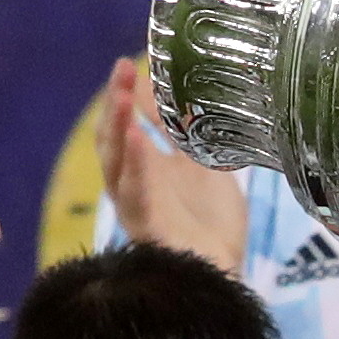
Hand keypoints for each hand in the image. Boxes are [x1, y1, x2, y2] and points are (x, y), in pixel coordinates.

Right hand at [95, 54, 251, 273]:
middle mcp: (134, 185)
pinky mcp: (150, 228)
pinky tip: (137, 141)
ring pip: (116, 164)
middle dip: (116, 104)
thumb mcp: (207, 167)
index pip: (125, 126)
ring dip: (119, 128)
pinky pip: (137, 195)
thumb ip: (192, 137)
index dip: (125, 97)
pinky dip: (136, 166)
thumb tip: (188, 97)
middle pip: (113, 139)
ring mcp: (138, 206)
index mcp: (146, 169)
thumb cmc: (212, 225)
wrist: (224, 273)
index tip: (130, 64)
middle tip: (122, 70)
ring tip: (125, 96)